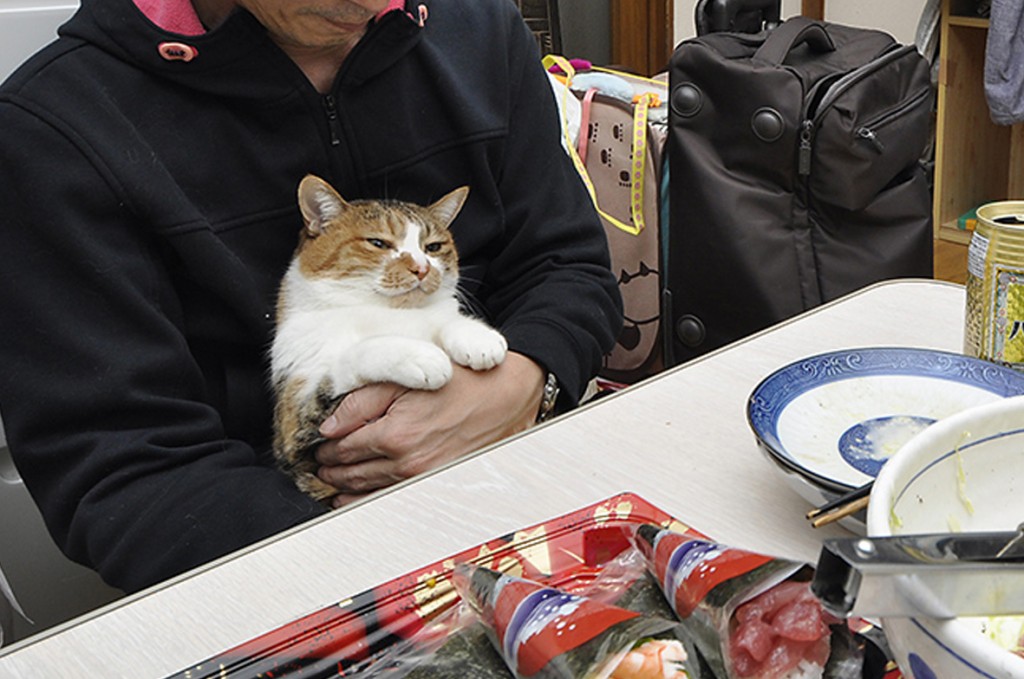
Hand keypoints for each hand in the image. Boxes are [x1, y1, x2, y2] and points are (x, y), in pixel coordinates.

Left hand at [315, 352, 544, 506]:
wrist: (507, 395)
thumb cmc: (459, 381)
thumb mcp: (404, 380)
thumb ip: (361, 401)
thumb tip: (328, 427)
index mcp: (395, 435)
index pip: (344, 448)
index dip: (326, 447)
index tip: (318, 445)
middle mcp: (407, 465)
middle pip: (353, 474)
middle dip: (331, 469)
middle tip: (318, 464)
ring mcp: (424, 480)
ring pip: (370, 492)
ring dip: (346, 488)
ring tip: (332, 482)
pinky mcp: (438, 486)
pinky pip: (393, 500)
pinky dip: (370, 501)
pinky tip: (359, 498)